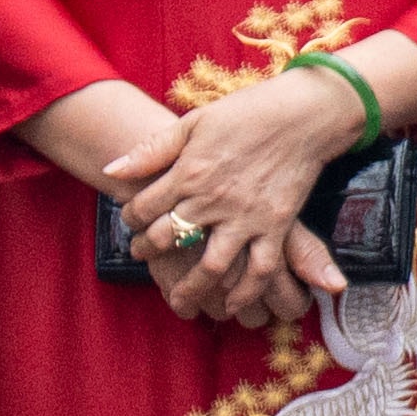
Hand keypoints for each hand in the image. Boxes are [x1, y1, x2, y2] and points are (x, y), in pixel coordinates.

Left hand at [120, 69, 355, 324]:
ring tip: (179, 299)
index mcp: (189, 173)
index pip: (143, 208)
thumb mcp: (195, 121)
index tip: (133, 220)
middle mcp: (213, 200)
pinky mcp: (275, 225)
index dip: (131, 217)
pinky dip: (246, 291)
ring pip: (210, 267)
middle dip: (149, 250)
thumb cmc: (249, 112)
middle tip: (144, 254)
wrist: (305, 113)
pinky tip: (233, 303)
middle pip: (168, 239)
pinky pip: (259, 268)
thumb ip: (153, 149)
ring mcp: (246, 217)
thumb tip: (111, 170)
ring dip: (191, 289)